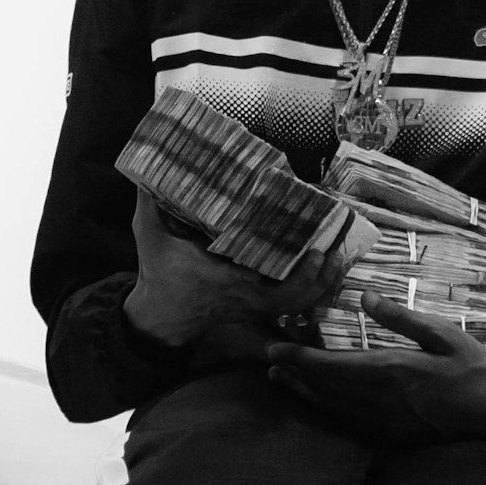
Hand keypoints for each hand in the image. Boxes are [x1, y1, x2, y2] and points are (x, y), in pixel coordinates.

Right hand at [122, 188, 351, 349]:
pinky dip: (313, 292)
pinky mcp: (258, 308)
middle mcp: (249, 297)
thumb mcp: (149, 237)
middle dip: (321, 276)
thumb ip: (149, 203)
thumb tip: (147, 167)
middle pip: (298, 298)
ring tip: (338, 257)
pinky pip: (294, 306)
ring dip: (322, 285)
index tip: (316, 247)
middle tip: (334, 247)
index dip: (301, 273)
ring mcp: (255, 306)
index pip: (273, 285)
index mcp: (228, 281)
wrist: (160, 317)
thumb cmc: (158, 276)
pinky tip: (325, 271)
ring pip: (300, 305)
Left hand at [264, 296, 485, 443]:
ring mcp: (385, 424)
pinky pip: (349, 423)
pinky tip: (317, 401)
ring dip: (303, 392)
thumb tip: (367, 298)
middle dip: (294, 372)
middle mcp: (381, 402)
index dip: (298, 356)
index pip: (332, 365)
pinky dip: (325, 410)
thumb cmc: (480, 371)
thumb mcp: (446, 335)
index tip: (273, 346)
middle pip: (324, 388)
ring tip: (279, 378)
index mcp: (393, 372)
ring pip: (332, 408)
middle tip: (270, 357)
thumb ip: (403, 319)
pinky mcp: (392, 437)